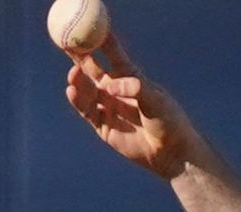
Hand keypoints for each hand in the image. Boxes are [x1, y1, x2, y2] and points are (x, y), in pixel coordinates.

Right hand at [64, 34, 194, 177]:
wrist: (172, 154)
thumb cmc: (170, 122)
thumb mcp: (157, 102)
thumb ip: (136, 89)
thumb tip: (110, 85)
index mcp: (132, 79)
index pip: (113, 55)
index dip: (102, 42)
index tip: (91, 27)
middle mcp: (116, 90)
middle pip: (92, 69)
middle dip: (79, 56)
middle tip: (68, 42)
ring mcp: (108, 107)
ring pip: (87, 90)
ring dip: (78, 81)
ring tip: (74, 73)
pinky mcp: (103, 126)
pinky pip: (86, 111)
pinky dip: (78, 101)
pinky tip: (72, 90)